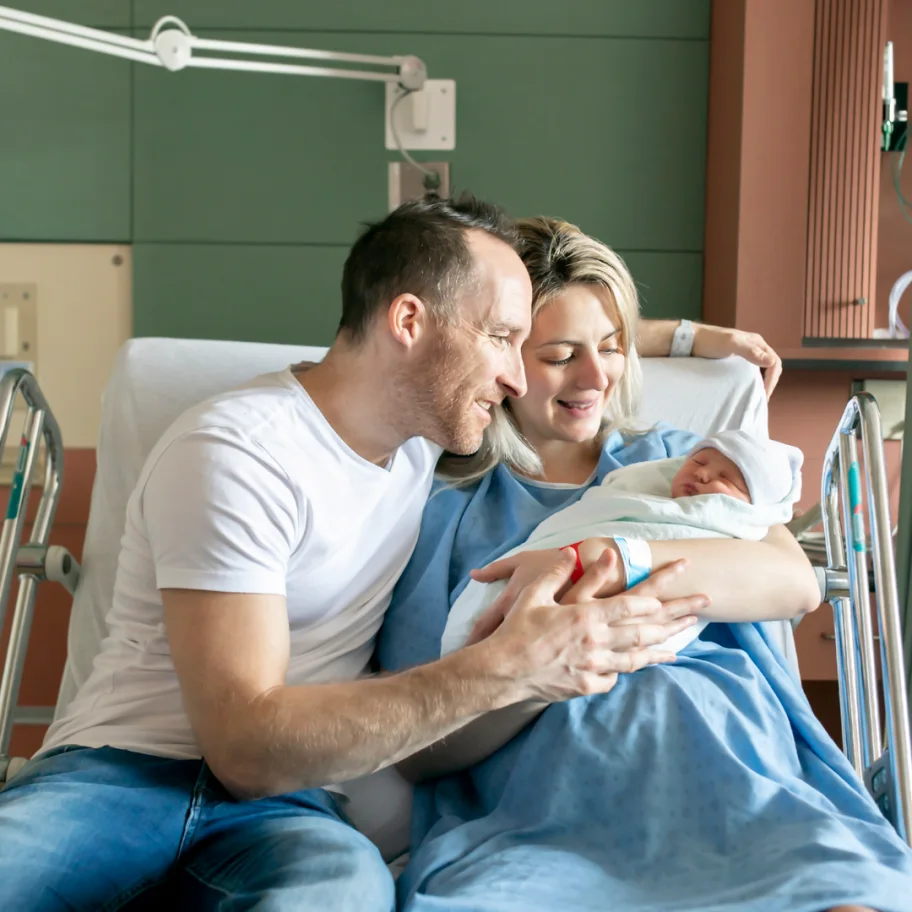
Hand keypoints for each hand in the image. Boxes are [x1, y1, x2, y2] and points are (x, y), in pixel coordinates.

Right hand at [484, 550, 704, 702]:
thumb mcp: (534, 595)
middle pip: (644, 630)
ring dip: (661, 648)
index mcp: (586, 617)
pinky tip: (634, 666)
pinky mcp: (587, 685)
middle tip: (701, 607)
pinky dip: (625, 670)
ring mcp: (595, 667)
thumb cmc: (517, 630)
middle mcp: (597, 642)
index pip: (630, 604)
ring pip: (636, 658)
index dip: (655, 595)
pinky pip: (613, 677)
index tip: (675, 587)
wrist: (503, 671)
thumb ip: (556, 573)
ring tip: (680, 645)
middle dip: (676, 616)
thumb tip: (570, 552)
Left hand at [691, 325, 781, 398]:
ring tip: (754, 397)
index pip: (774, 362)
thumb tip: (771, 362)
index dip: (772, 380)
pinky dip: (749, 382)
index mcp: (756, 342)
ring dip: (759, 383)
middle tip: (761, 400)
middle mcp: (753, 347)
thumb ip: (750, 352)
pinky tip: (743, 390)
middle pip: (769, 367)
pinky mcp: (733, 361)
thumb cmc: (708, 341)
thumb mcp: (730, 344)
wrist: (688, 340)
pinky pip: (747, 372)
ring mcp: (743, 354)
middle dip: (769, 383)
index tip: (764, 394)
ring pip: (758, 371)